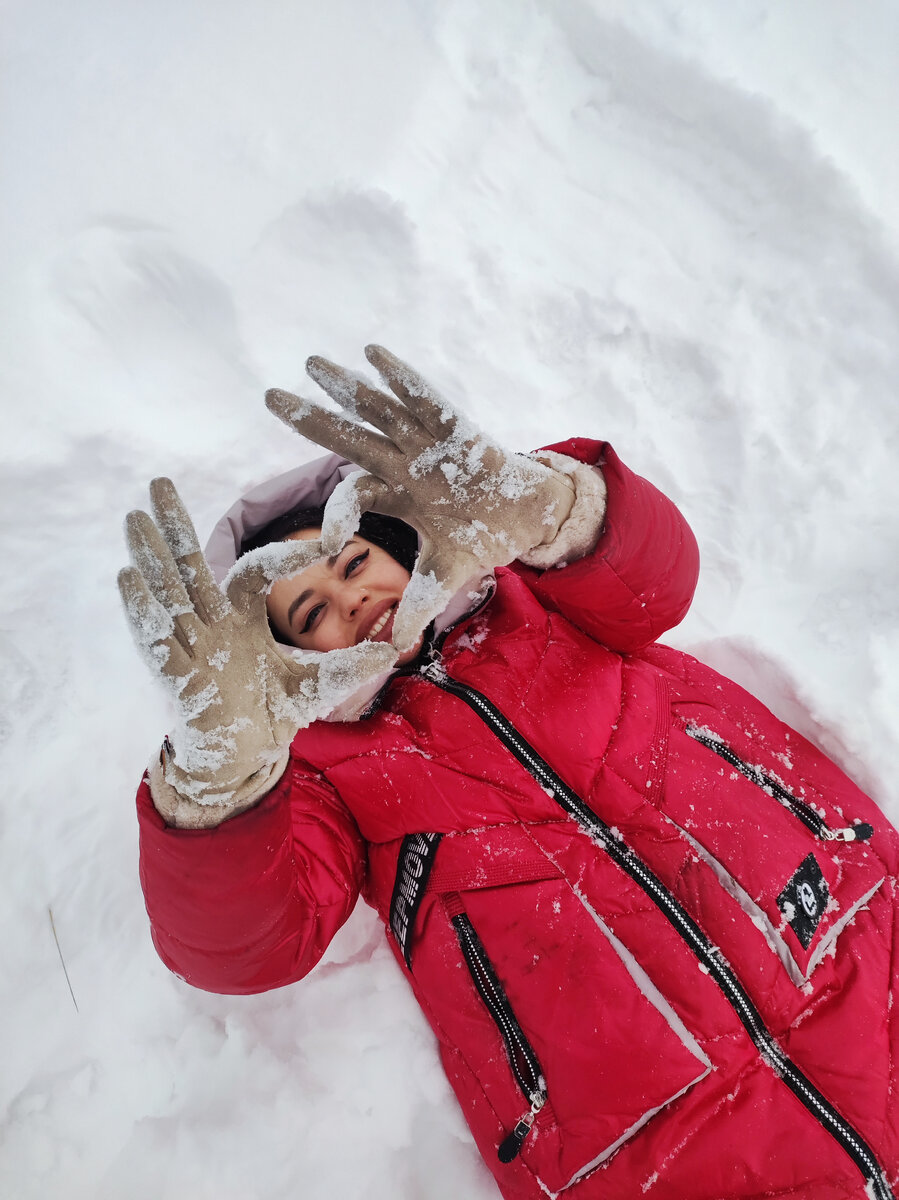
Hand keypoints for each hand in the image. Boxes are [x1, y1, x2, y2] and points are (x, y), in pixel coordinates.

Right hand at [118, 478, 397, 824]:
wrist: (247, 758)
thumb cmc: (273, 714)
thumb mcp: (317, 686)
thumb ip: (348, 666)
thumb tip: (392, 650)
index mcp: (241, 618)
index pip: (257, 571)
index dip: (285, 555)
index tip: (330, 539)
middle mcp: (211, 624)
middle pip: (190, 566)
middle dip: (173, 526)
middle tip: (159, 481)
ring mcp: (190, 647)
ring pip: (166, 593)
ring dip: (149, 556)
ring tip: (133, 516)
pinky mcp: (177, 676)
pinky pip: (155, 640)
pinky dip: (141, 610)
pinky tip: (128, 577)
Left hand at [265, 346, 575, 651]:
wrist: (528, 517)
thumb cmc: (479, 539)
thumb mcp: (443, 578)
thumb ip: (417, 605)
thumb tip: (395, 649)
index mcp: (394, 494)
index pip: (352, 494)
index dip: (337, 515)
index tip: (328, 547)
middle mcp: (402, 463)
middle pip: (348, 437)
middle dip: (310, 417)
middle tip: (270, 396)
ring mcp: (427, 443)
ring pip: (379, 410)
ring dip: (346, 386)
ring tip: (311, 363)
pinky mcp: (457, 430)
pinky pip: (426, 400)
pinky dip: (402, 378)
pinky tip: (373, 354)